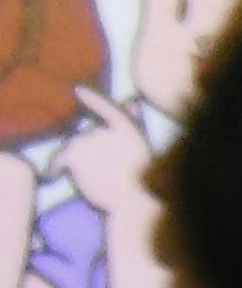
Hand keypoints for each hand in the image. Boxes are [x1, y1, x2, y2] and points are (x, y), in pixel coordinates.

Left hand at [51, 89, 151, 221]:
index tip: (77, 90)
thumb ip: (134, 124)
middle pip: (86, 133)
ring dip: (70, 157)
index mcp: (126, 128)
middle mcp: (104, 129)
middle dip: (86, 147)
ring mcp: (88, 141)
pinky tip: (53, 175)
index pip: (106, 108)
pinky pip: (59, 158)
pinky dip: (55, 166)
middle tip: (90, 165)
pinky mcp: (74, 155)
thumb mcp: (141, 148)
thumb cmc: (143, 178)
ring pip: (72, 145)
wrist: (131, 197)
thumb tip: (132, 102)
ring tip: (70, 172)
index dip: (91, 98)